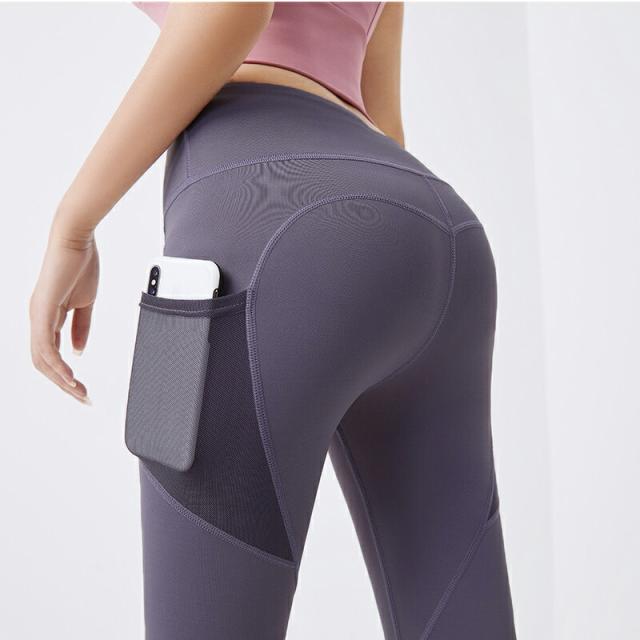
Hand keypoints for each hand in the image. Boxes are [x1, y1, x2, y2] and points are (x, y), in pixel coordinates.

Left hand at [30, 227, 98, 402]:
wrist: (76, 239)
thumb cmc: (81, 265)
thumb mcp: (86, 303)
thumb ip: (81, 328)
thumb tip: (78, 352)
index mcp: (48, 317)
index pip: (51, 354)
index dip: (66, 375)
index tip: (84, 388)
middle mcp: (38, 319)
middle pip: (44, 362)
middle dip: (64, 384)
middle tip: (84, 397)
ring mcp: (37, 315)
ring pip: (42, 358)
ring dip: (60, 379)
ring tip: (79, 392)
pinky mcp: (42, 310)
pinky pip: (45, 345)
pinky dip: (56, 364)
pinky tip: (69, 376)